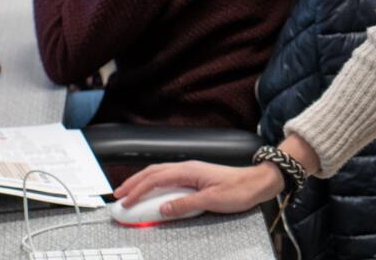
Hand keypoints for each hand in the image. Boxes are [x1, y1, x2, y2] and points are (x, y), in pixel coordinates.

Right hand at [114, 161, 283, 217]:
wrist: (257, 183)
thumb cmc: (239, 189)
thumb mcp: (212, 200)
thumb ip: (185, 204)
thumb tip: (163, 209)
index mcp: (188, 170)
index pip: (155, 179)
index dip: (137, 190)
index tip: (125, 202)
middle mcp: (187, 167)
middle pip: (152, 173)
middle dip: (133, 184)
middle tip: (118, 197)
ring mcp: (191, 171)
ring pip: (159, 174)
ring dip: (142, 183)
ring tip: (129, 193)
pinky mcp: (195, 177)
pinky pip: (168, 178)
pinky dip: (154, 184)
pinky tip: (151, 191)